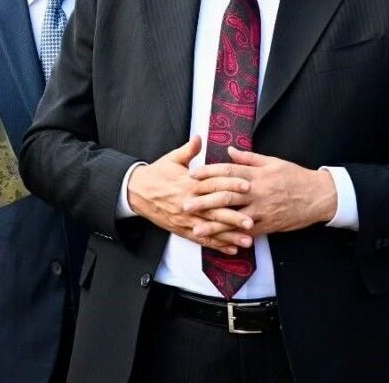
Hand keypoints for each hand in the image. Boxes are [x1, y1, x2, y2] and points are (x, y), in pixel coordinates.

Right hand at [126, 136, 252, 253]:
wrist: (136, 191)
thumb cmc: (156, 174)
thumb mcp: (171, 159)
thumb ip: (188, 150)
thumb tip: (199, 137)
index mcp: (189, 184)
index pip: (213, 185)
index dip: (231, 185)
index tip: (248, 186)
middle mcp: (189, 203)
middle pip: (214, 211)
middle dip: (234, 217)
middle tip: (252, 221)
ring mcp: (186, 219)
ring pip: (210, 229)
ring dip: (229, 236)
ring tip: (247, 241)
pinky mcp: (182, 229)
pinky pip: (201, 239)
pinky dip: (216, 245)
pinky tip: (231, 250)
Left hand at [187, 149, 336, 238]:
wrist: (318, 196)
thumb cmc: (294, 176)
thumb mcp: (272, 162)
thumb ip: (248, 157)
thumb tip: (228, 150)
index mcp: (256, 175)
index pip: (228, 172)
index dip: (209, 172)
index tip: (192, 175)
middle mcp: (256, 192)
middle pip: (226, 196)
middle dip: (204, 201)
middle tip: (185, 204)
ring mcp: (262, 210)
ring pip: (234, 218)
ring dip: (214, 224)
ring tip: (196, 229)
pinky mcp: (268, 225)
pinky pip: (247, 232)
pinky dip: (233, 237)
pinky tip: (219, 242)